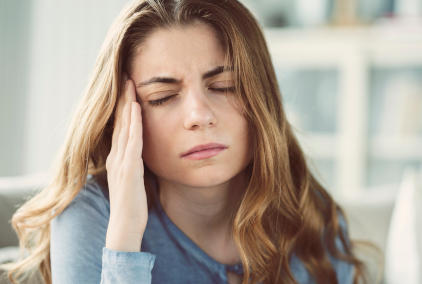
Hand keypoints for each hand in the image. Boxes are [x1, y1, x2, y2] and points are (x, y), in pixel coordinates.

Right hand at [105, 76, 146, 250]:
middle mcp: (116, 156)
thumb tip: (143, 153)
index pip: (120, 128)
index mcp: (118, 158)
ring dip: (127, 104)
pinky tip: (136, 109)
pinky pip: (132, 141)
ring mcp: (121, 162)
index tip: (129, 89)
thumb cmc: (132, 205)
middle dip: (124, 99)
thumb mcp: (134, 179)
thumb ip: (136, 164)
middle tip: (126, 77)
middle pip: (120, 122)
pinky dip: (134, 123)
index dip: (124, 107)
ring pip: (124, 127)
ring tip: (130, 84)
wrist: (125, 226)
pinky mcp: (128, 169)